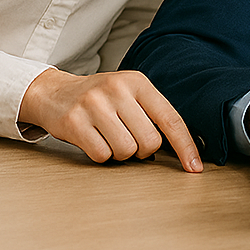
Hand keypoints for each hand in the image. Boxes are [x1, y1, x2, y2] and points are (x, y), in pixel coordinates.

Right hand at [19, 68, 201, 171]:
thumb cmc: (101, 98)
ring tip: (110, 137)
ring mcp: (95, 104)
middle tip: (129, 140)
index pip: (170, 118)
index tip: (194, 167)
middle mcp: (118, 90)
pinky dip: (101, 155)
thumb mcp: (129, 93)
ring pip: (126, 150)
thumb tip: (180, 149)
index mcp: (138, 82)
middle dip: (143, 150)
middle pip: (149, 140)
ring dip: (120, 154)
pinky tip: (93, 140)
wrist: (55, 92)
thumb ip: (151, 113)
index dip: (185, 145)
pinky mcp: (74, 122)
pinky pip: (101, 155)